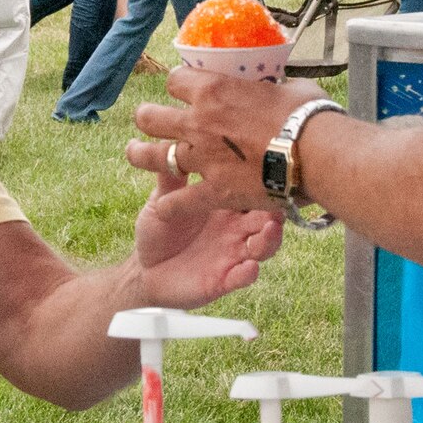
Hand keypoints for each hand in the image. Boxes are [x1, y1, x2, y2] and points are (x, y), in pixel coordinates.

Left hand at [129, 66, 324, 217]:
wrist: (318, 155)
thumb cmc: (309, 114)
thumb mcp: (288, 88)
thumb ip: (272, 89)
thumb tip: (280, 87)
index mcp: (214, 90)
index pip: (177, 80)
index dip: (178, 84)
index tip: (181, 88)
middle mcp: (199, 122)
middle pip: (152, 117)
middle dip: (148, 117)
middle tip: (148, 120)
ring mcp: (203, 158)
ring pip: (154, 156)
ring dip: (141, 155)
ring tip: (133, 154)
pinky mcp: (214, 191)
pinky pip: (180, 202)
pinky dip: (170, 206)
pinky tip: (162, 207)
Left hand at [132, 165, 284, 308]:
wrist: (143, 268)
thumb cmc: (158, 230)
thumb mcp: (161, 200)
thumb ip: (170, 178)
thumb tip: (169, 142)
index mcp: (225, 206)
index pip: (251, 192)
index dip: (262, 183)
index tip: (270, 171)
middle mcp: (236, 229)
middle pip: (267, 219)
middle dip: (276, 211)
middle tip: (278, 203)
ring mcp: (233, 255)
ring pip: (263, 248)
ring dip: (270, 240)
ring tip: (270, 231)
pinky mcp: (223, 280)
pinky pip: (241, 277)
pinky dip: (248, 273)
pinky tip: (249, 268)